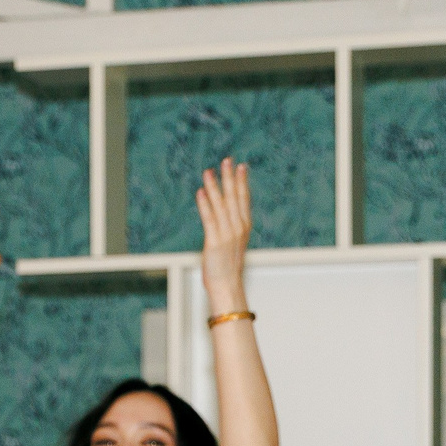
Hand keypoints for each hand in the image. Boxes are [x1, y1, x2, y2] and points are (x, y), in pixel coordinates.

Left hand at [196, 158, 252, 304]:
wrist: (227, 285)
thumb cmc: (228, 266)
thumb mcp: (234, 242)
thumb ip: (232, 226)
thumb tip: (226, 214)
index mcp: (244, 226)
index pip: (244, 199)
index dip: (242, 182)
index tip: (241, 166)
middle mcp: (238, 227)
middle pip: (234, 197)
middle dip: (230, 178)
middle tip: (227, 160)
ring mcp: (227, 233)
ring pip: (221, 205)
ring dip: (214, 186)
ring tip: (208, 171)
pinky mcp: (215, 241)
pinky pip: (209, 219)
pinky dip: (205, 204)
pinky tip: (201, 192)